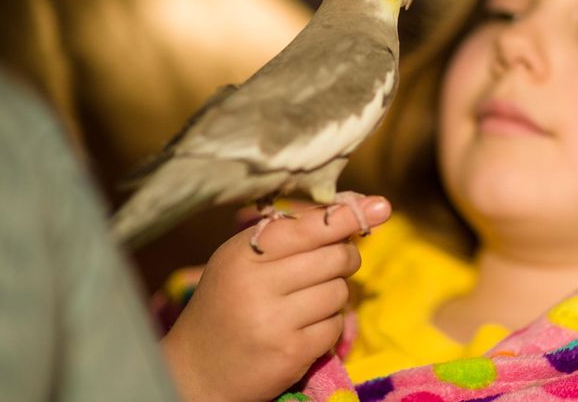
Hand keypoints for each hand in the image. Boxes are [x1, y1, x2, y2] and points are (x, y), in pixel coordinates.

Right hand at [161, 195, 390, 401]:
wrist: (196, 371)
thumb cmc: (226, 305)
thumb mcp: (241, 261)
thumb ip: (287, 236)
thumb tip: (348, 212)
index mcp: (244, 254)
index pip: (307, 227)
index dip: (347, 217)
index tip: (381, 206)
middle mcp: (257, 284)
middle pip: (334, 257)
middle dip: (346, 257)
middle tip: (337, 262)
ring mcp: (274, 321)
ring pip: (339, 291)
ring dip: (335, 294)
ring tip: (308, 300)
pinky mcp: (291, 352)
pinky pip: (335, 326)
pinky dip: (330, 325)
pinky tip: (305, 328)